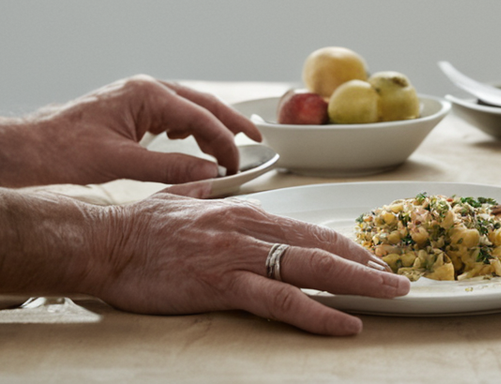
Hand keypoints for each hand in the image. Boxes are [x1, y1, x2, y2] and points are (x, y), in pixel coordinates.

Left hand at [0, 76, 260, 186]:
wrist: (28, 148)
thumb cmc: (65, 152)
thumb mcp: (122, 163)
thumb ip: (169, 167)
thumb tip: (208, 172)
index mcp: (146, 94)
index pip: (199, 116)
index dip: (224, 141)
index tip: (237, 164)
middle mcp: (145, 89)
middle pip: (202, 103)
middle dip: (230, 122)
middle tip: (257, 140)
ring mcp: (138, 97)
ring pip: (188, 106)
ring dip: (211, 125)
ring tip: (232, 144)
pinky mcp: (131, 109)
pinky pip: (171, 113)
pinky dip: (189, 127)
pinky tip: (191, 142)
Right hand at [91, 194, 408, 334]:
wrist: (102, 241)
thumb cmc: (137, 227)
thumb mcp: (182, 200)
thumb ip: (205, 190)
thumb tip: (213, 178)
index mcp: (244, 212)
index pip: (307, 230)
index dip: (344, 246)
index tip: (370, 259)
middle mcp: (249, 228)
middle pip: (321, 246)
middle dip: (366, 262)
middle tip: (398, 277)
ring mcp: (238, 255)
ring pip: (312, 268)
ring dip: (359, 282)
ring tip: (391, 294)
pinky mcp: (222, 282)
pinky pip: (281, 301)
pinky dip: (318, 313)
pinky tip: (345, 323)